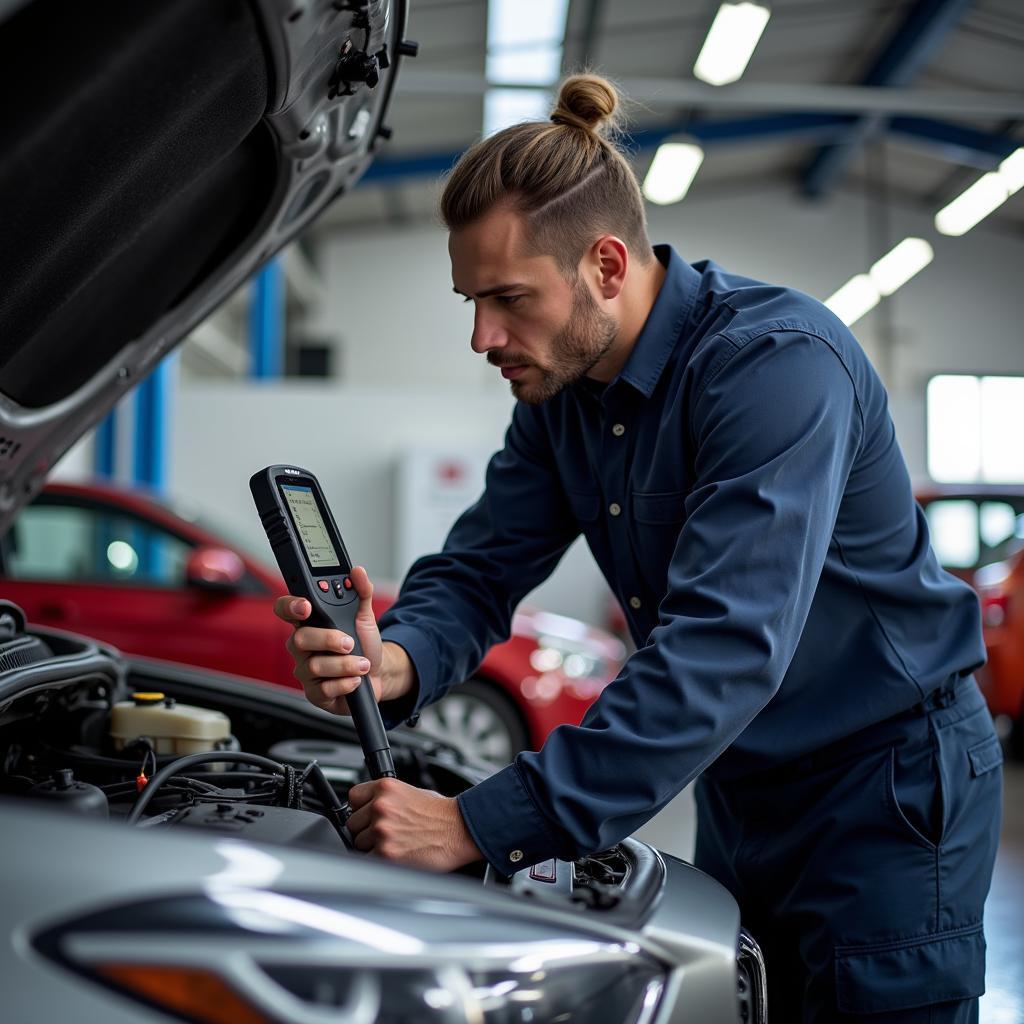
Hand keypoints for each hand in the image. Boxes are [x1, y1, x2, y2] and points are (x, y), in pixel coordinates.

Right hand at [273, 566, 394, 714]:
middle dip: (329, 640)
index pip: (285, 610)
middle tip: (350, 643)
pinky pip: (324, 690)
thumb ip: (362, 592)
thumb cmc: (365, 644)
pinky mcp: (315, 694)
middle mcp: (302, 648)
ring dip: (346, 665)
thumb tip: (358, 571)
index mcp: (309, 624)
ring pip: (315, 666)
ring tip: (362, 664)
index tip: (306, 607)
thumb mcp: (365, 616)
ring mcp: (306, 672)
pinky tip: (356, 680)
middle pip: (299, 640)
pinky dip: (346, 684)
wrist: (380, 672)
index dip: (289, 606)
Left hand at [346, 778, 481, 871]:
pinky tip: (396, 854)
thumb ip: (386, 798)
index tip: (367, 815)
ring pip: (358, 843)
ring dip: (372, 846)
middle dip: (366, 830)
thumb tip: (368, 808)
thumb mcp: (411, 792)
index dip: (360, 808)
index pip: (353, 797)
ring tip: (396, 842)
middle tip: (387, 832)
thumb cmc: (441, 814)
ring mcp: (382, 830)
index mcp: (386, 788)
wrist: (460, 829)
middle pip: (353, 824)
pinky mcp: (386, 853)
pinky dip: (379, 861)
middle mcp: (381, 806)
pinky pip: (367, 860)